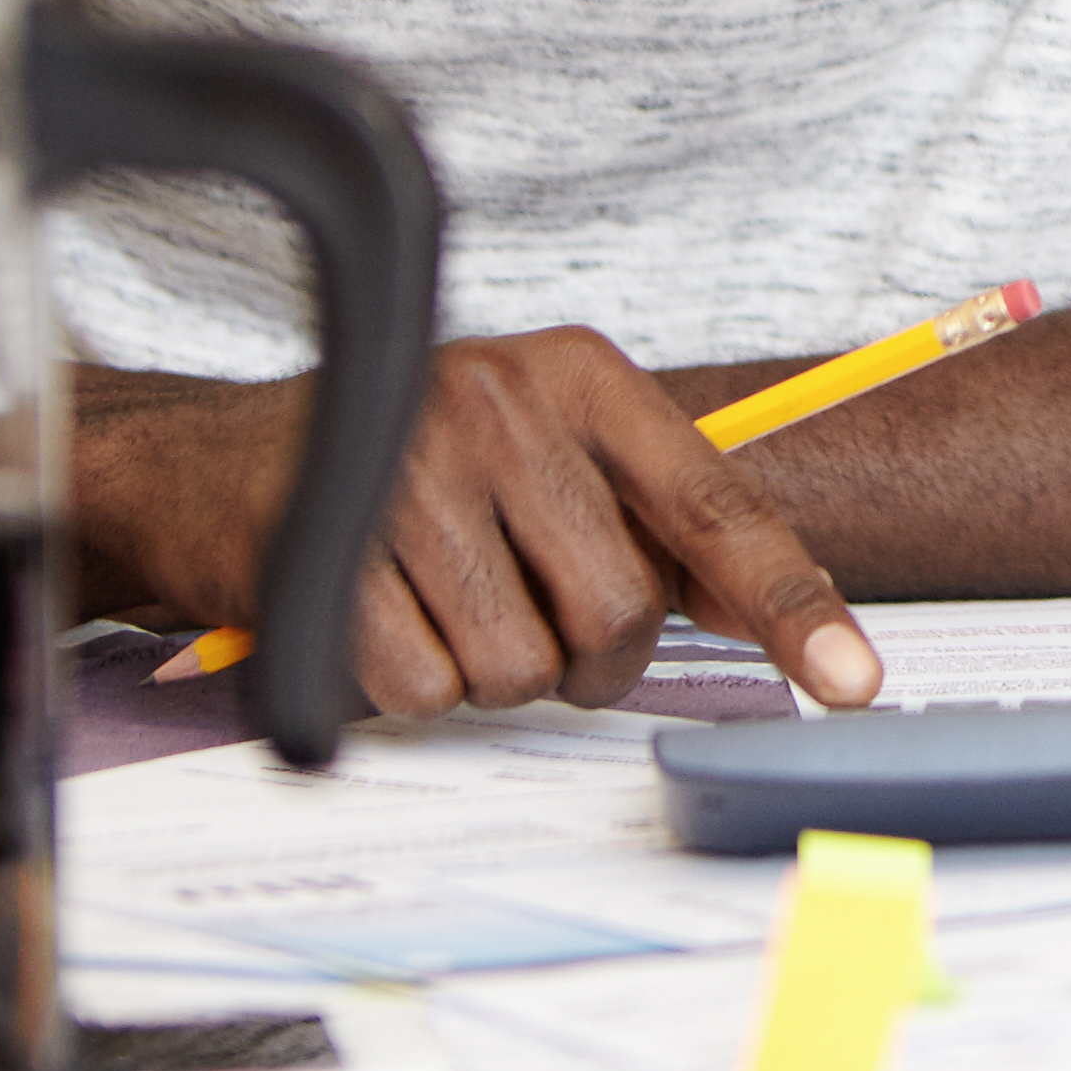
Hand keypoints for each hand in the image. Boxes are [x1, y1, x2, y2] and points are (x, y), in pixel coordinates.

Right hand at [74, 331, 880, 719]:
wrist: (216, 462)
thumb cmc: (414, 466)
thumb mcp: (548, 451)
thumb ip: (661, 523)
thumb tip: (785, 620)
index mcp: (580, 378)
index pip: (718, 508)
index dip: (794, 605)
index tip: (855, 687)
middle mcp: (501, 409)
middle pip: (621, 612)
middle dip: (587, 654)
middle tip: (527, 616)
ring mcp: (408, 477)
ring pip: (525, 666)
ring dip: (490, 671)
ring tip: (439, 604)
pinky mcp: (324, 555)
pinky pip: (425, 691)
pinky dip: (409, 686)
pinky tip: (377, 619)